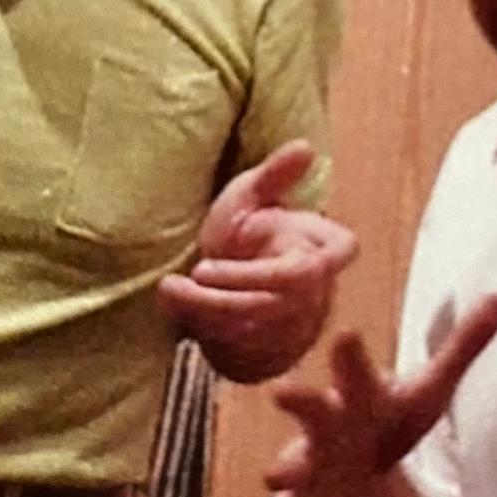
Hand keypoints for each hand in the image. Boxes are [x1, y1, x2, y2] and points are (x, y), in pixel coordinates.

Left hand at [157, 141, 356, 380]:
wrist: (229, 273)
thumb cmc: (248, 227)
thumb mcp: (253, 195)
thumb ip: (276, 174)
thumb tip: (305, 146)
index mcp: (321, 248)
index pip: (327, 261)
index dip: (293, 268)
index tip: (243, 263)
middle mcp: (315, 291)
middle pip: (280, 297)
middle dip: (234, 288)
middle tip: (195, 271)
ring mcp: (294, 325)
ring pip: (255, 326)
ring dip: (209, 310)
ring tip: (169, 289)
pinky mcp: (269, 350)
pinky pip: (240, 348)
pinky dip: (204, 328)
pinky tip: (177, 306)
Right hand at [262, 293, 496, 496]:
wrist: (359, 470)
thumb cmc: (390, 418)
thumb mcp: (429, 388)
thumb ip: (461, 347)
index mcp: (359, 390)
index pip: (354, 367)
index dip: (351, 352)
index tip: (347, 334)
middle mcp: (329, 419)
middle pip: (312, 405)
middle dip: (299, 398)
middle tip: (282, 391)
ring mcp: (311, 457)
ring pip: (294, 459)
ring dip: (285, 467)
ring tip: (273, 475)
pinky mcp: (305, 494)